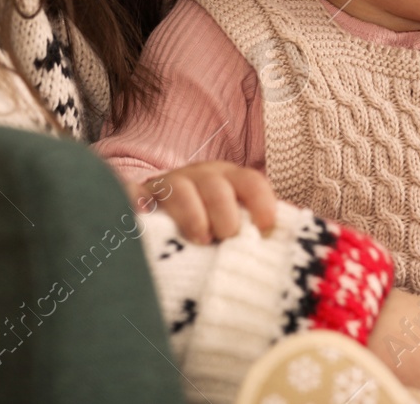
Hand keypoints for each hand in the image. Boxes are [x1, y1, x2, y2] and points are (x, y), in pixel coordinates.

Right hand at [127, 161, 277, 244]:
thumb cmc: (210, 222)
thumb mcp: (236, 219)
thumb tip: (287, 242)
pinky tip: (141, 217)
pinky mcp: (138, 197)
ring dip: (192, 215)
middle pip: (217, 187)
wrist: (162, 209)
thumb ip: (256, 228)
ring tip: (200, 240)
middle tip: (227, 238)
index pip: (251, 182)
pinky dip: (136, 203)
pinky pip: (132, 194)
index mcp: (230, 179)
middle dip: (226, 213)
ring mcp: (168, 185)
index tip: (266, 228)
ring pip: (180, 190)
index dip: (262, 202)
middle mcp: (200, 177)